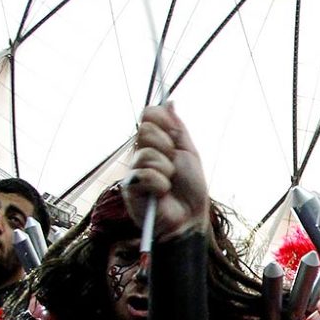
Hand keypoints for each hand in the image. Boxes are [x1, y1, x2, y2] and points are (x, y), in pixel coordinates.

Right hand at [123, 104, 209, 240]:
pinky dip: (160, 185)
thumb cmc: (191, 188)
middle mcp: (140, 152)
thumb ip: (178, 129)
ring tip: (169, 183)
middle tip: (174, 165)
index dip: (162, 120)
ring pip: (147, 154)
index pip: (149, 114)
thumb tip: (170, 102)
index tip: (175, 136)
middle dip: (167, 147)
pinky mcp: (129, 187)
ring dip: (166, 170)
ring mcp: (133, 169)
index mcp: (155, 142)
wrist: (190, 217)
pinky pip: (145, 174)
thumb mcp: (189, 153)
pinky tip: (162, 194)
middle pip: (145, 130)